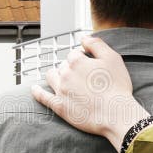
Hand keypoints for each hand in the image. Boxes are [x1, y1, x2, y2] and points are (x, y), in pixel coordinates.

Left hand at [31, 36, 151, 150]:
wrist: (115, 114)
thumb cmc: (117, 87)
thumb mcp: (112, 58)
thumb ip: (97, 44)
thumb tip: (84, 38)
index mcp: (77, 62)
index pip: (74, 54)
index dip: (83, 58)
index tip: (90, 64)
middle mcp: (65, 74)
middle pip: (64, 66)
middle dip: (72, 68)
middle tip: (84, 76)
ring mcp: (61, 91)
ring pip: (52, 77)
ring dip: (56, 75)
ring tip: (63, 78)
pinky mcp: (59, 106)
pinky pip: (43, 97)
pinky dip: (37, 91)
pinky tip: (35, 88)